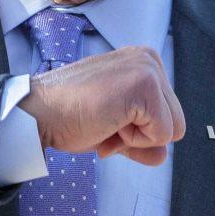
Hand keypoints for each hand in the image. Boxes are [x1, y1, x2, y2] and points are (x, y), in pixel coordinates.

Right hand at [20, 43, 184, 166]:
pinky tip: (107, 121)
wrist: (39, 114)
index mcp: (142, 63)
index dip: (137, 131)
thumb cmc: (69, 117)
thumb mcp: (114, 130)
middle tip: (104, 123)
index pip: (167, 114)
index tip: (106, 120)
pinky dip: (133, 140)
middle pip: (175, 122)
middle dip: (139, 136)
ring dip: (136, 138)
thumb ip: (141, 140)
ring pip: (172, 129)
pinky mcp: (146, 86)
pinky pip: (162, 134)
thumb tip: (163, 156)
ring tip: (105, 120)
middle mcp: (149, 59)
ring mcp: (148, 70)